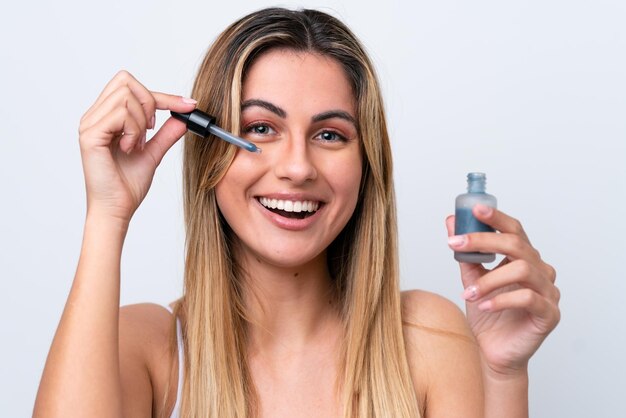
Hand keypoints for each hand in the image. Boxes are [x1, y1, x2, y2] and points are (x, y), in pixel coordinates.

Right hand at [78, 70, 196, 222]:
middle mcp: (95, 116)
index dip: (163, 95)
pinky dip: (133, 130)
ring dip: (141, 121)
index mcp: (106, 117)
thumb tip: (184, 117)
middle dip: (149, 102)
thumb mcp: (153, 153)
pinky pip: (120, 114)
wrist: (117, 209)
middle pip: (126, 81)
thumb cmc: (127, 185)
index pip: (132, 87)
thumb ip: (166, 134)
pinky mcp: (90, 135)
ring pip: (126, 96)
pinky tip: (129, 148)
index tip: (188, 105)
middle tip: (150, 130)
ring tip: (137, 144)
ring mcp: (90, 124)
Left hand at [446, 205, 559, 376]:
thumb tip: (451, 222)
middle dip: (483, 241)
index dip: (496, 218)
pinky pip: (528, 298)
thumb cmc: (487, 314)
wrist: (492, 352)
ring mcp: (548, 292)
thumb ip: (465, 253)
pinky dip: (501, 299)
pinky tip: (484, 306)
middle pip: (517, 244)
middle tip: (456, 245)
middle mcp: (540, 271)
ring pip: (521, 270)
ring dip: (489, 279)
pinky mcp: (549, 314)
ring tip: (469, 293)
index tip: (474, 209)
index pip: (514, 230)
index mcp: (524, 258)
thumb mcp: (472, 279)